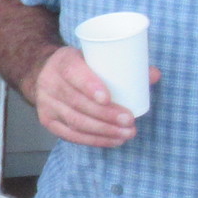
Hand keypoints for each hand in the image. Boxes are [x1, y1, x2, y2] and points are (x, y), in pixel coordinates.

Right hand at [32, 47, 153, 147]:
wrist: (44, 72)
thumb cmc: (79, 65)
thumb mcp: (94, 57)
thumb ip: (123, 65)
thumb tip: (154, 75)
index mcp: (63, 62)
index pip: (73, 73)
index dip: (89, 86)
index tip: (108, 98)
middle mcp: (51, 83)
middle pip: (77, 102)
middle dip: (105, 115)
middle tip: (129, 120)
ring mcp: (47, 104)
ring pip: (76, 121)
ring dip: (104, 131)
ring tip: (126, 133)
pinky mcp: (48, 121)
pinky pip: (71, 135)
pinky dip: (94, 140)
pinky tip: (113, 140)